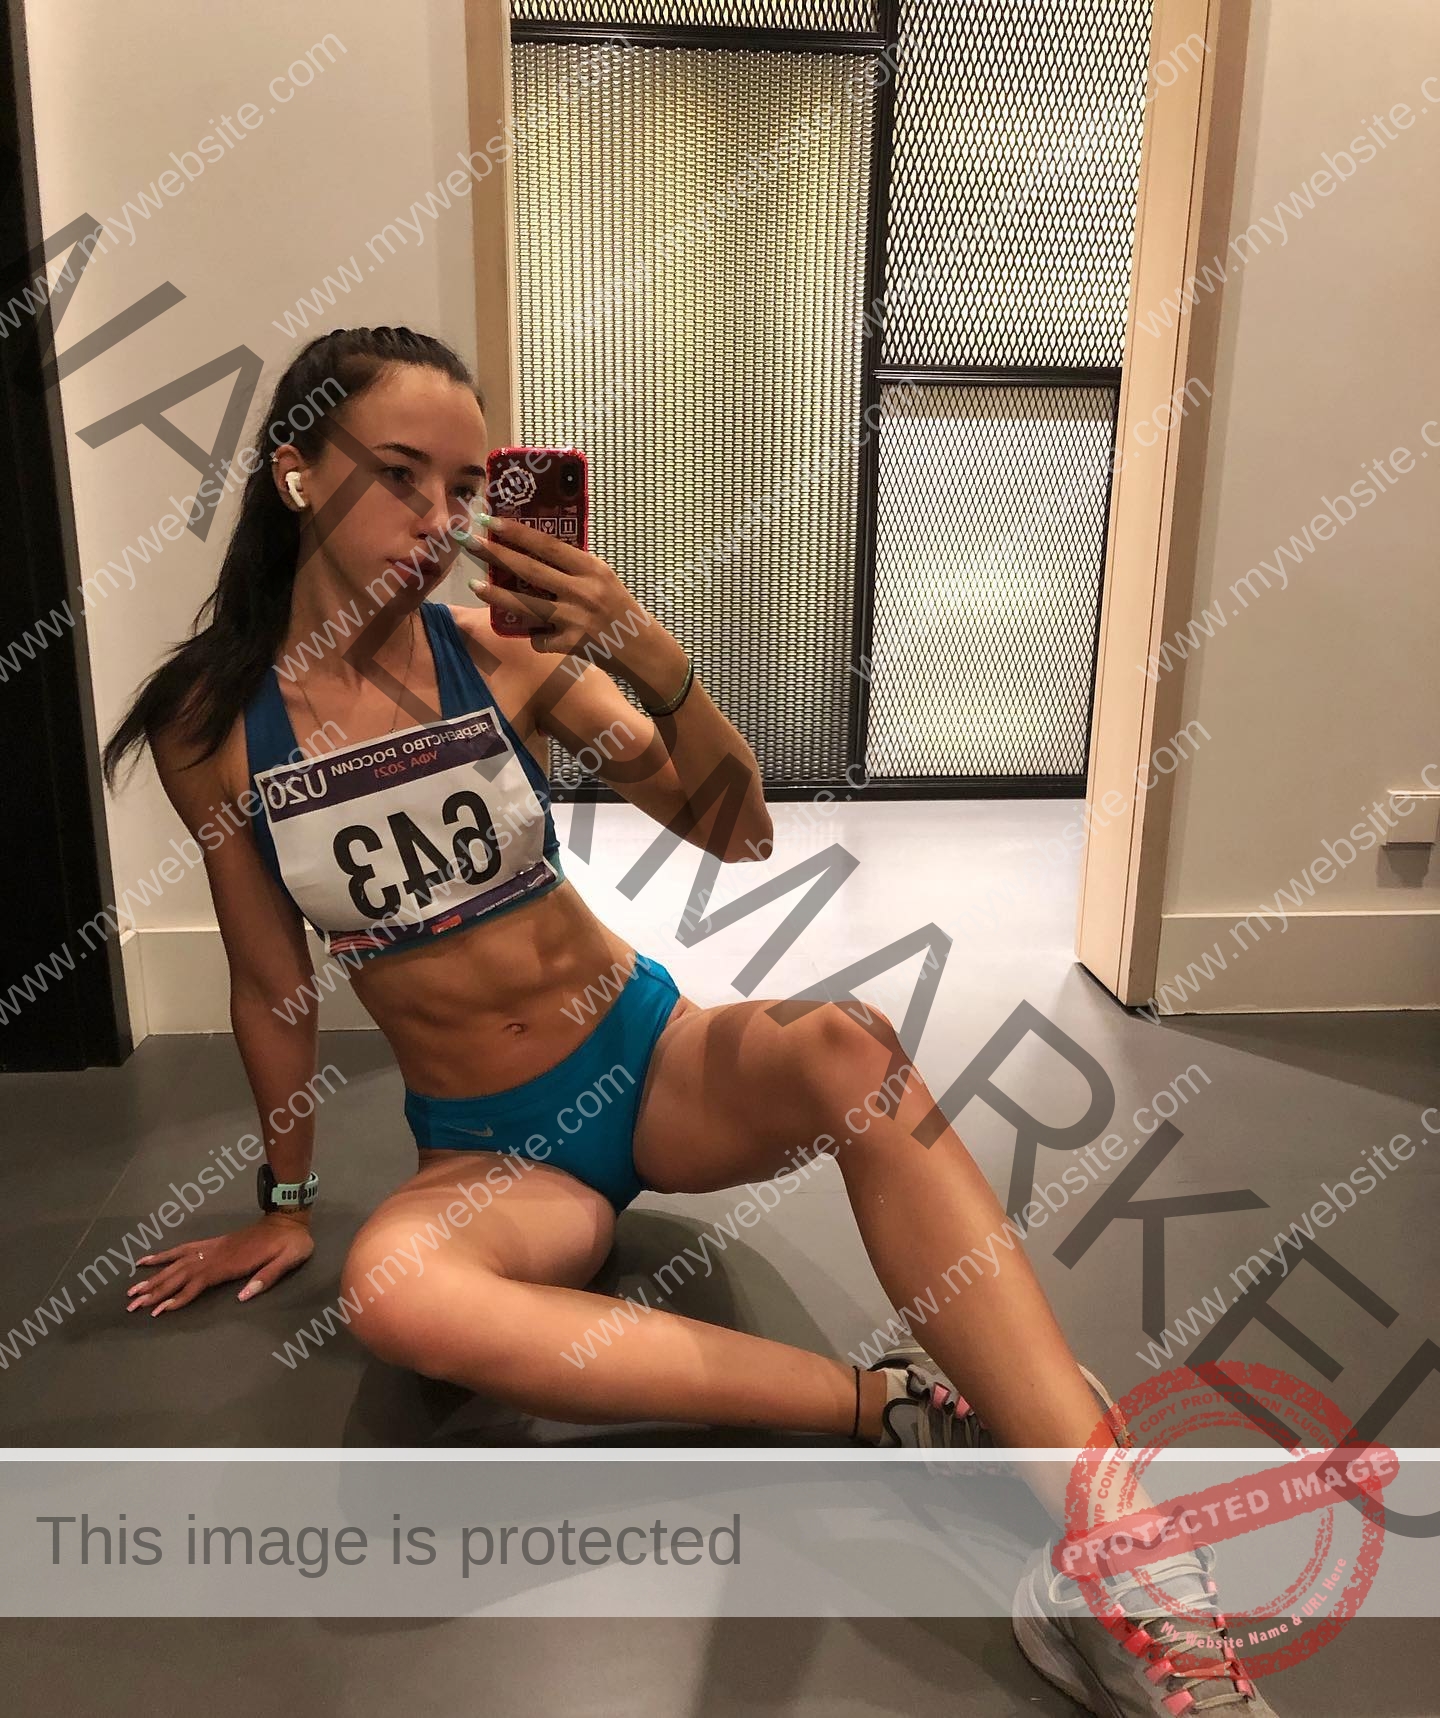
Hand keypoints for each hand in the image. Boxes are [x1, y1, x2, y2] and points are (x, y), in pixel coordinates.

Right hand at [125, 1214, 313, 1315]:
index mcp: (231, 1264)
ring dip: (153, 1277)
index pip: (198, 1283)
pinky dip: (163, 1256)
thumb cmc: (291, 1244)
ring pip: (176, 1263)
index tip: (158, 1311)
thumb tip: (243, 1297)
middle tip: (131, 1305)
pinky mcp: (212, 1244)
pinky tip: (147, 1260)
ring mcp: (211, 1248)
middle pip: (180, 1275)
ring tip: (132, 1289)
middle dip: (155, 1291)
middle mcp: (215, 1256)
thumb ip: (267, 1277)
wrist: (288, 1218)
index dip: (178, 1298)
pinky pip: (183, 1249)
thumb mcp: (288, 1260)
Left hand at [462, 514, 654, 662]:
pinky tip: (539, 637)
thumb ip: (574, 567)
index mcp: (591, 568)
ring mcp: (575, 618)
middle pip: (529, 569)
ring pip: (525, 604)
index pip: (547, 544)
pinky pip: (540, 639)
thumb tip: (535, 552)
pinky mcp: (571, 644)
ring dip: (496, 595)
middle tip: (468, 542)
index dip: (515, 531)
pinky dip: (536, 638)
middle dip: (495, 554)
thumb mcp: (603, 579)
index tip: (489, 519)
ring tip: (474, 586)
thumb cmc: (620, 609)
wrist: (644, 650)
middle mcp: (582, 590)